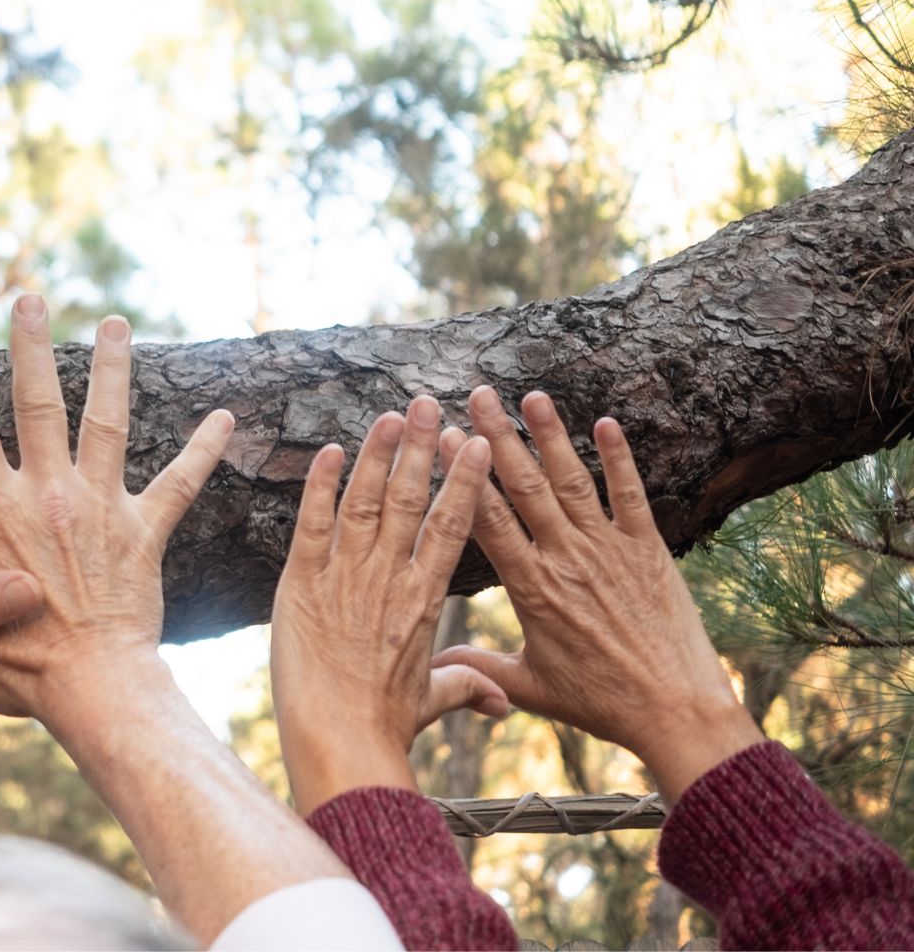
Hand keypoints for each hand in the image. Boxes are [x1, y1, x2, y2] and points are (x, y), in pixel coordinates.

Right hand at [0, 299, 350, 942]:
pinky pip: (180, 483)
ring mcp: (102, 507)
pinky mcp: (146, 531)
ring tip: (114, 322)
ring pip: (107, 421)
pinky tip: (226, 415)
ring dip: (112, 368)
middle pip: (38, 404)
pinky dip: (204, 449)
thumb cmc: (17, 671)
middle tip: (29, 297)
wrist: (94, 690)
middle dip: (31, 346)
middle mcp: (50, 493)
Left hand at [269, 396, 506, 814]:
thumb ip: (464, 688)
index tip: (474, 444)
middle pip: (412, 500)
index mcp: (424, 598)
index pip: (452, 526)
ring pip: (366, 501)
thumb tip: (499, 704)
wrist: (341, 741)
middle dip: (422, 448)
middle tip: (428, 404)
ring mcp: (346, 576)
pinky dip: (320, 486)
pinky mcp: (301, 583)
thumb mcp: (429, 702)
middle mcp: (390, 577)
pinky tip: (331, 451)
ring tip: (391, 414)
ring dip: (379, 454)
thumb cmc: (384, 727)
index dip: (462, 481)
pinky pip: (312, 523)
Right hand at [432, 388, 762, 801]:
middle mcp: (567, 559)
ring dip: (551, 436)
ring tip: (531, 396)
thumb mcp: (531, 688)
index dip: (465, 475)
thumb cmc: (601, 704)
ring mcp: (610, 550)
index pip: (488, 519)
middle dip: (499, 436)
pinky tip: (606, 424)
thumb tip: (429, 662)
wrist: (676, 710)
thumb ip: (478, 668)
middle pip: (525, 487)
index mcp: (531, 588)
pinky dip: (620, 459)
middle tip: (478, 394)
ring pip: (573, 481)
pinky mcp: (650, 551)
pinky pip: (631, 496)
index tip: (445, 437)